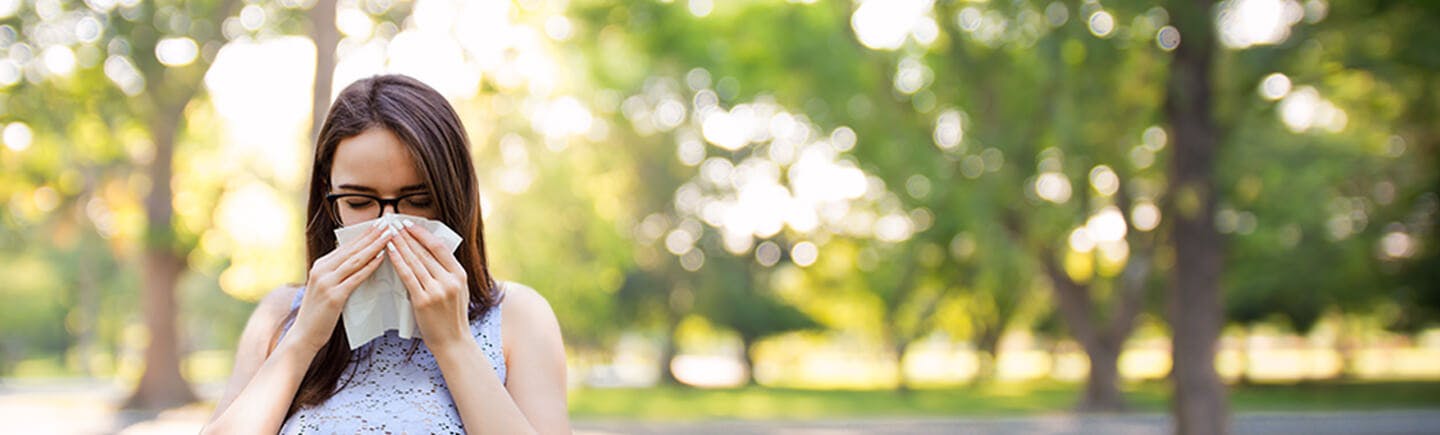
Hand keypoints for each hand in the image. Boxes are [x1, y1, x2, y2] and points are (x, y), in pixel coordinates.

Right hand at [289, 221, 393, 352]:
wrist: (304, 335)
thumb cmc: (319, 313)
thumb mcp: (325, 287)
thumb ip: (338, 273)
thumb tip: (357, 261)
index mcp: (321, 265)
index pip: (347, 246)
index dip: (364, 234)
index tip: (380, 224)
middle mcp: (322, 269)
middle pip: (352, 248)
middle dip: (372, 234)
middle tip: (388, 222)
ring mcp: (327, 282)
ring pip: (355, 259)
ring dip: (374, 246)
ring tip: (389, 235)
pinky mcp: (334, 296)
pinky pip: (355, 277)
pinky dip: (369, 266)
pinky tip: (381, 258)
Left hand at [386, 220, 472, 350]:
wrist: (453, 343)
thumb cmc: (452, 317)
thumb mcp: (458, 291)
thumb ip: (447, 273)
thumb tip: (429, 252)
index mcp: (460, 275)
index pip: (439, 247)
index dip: (422, 234)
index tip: (409, 224)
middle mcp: (450, 280)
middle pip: (425, 252)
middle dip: (407, 236)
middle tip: (393, 223)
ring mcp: (437, 290)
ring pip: (415, 261)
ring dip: (400, 245)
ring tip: (388, 234)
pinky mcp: (423, 301)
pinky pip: (407, 276)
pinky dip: (397, 262)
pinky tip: (389, 252)